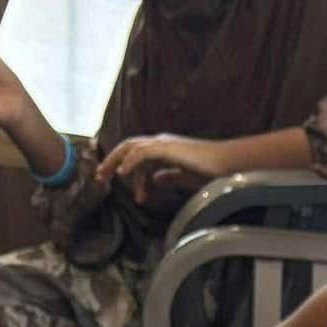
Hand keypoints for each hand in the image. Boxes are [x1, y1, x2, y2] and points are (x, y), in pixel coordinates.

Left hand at [97, 134, 233, 209]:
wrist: (227, 165)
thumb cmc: (212, 171)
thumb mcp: (185, 177)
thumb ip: (170, 177)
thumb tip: (156, 180)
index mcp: (164, 149)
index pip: (137, 155)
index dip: (124, 168)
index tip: (116, 184)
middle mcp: (160, 142)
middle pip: (127, 148)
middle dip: (111, 162)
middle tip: (99, 178)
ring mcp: (163, 143)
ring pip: (130, 148)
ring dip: (114, 162)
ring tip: (104, 177)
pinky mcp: (167, 148)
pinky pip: (141, 153)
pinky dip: (129, 162)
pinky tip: (122, 174)